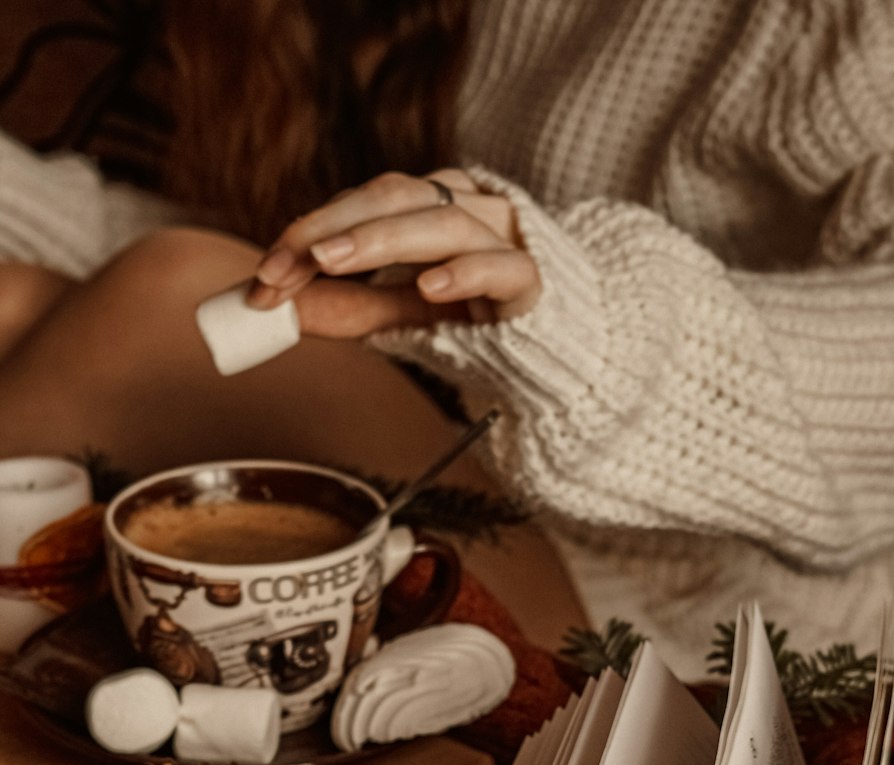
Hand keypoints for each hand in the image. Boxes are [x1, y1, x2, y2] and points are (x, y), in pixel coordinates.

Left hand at [246, 169, 541, 335]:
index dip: (309, 231)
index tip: (266, 275)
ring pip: (444, 221)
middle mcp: (467, 208)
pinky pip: (502, 268)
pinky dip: (465, 273)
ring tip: (333, 262)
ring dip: (382, 240)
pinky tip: (431, 287)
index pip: (361, 204)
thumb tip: (274, 309)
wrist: (547, 357)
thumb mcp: (396, 316)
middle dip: (333, 228)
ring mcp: (503, 241)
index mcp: (431, 206)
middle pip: (396, 197)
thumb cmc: (471, 326)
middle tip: (287, 262)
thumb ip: (345, 307)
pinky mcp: (533, 282)